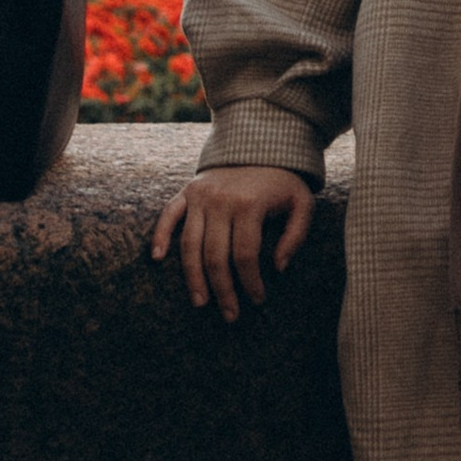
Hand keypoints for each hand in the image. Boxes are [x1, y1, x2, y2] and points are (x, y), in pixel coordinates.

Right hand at [151, 166, 316, 321]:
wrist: (261, 145)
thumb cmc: (283, 182)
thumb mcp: (302, 204)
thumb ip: (296, 236)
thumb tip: (278, 268)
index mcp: (250, 205)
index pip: (245, 255)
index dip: (250, 282)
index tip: (257, 300)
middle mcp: (221, 201)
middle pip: (216, 256)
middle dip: (223, 290)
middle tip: (230, 314)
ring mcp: (201, 196)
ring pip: (190, 244)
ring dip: (193, 277)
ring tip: (200, 302)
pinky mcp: (187, 191)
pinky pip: (168, 215)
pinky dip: (160, 235)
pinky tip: (157, 259)